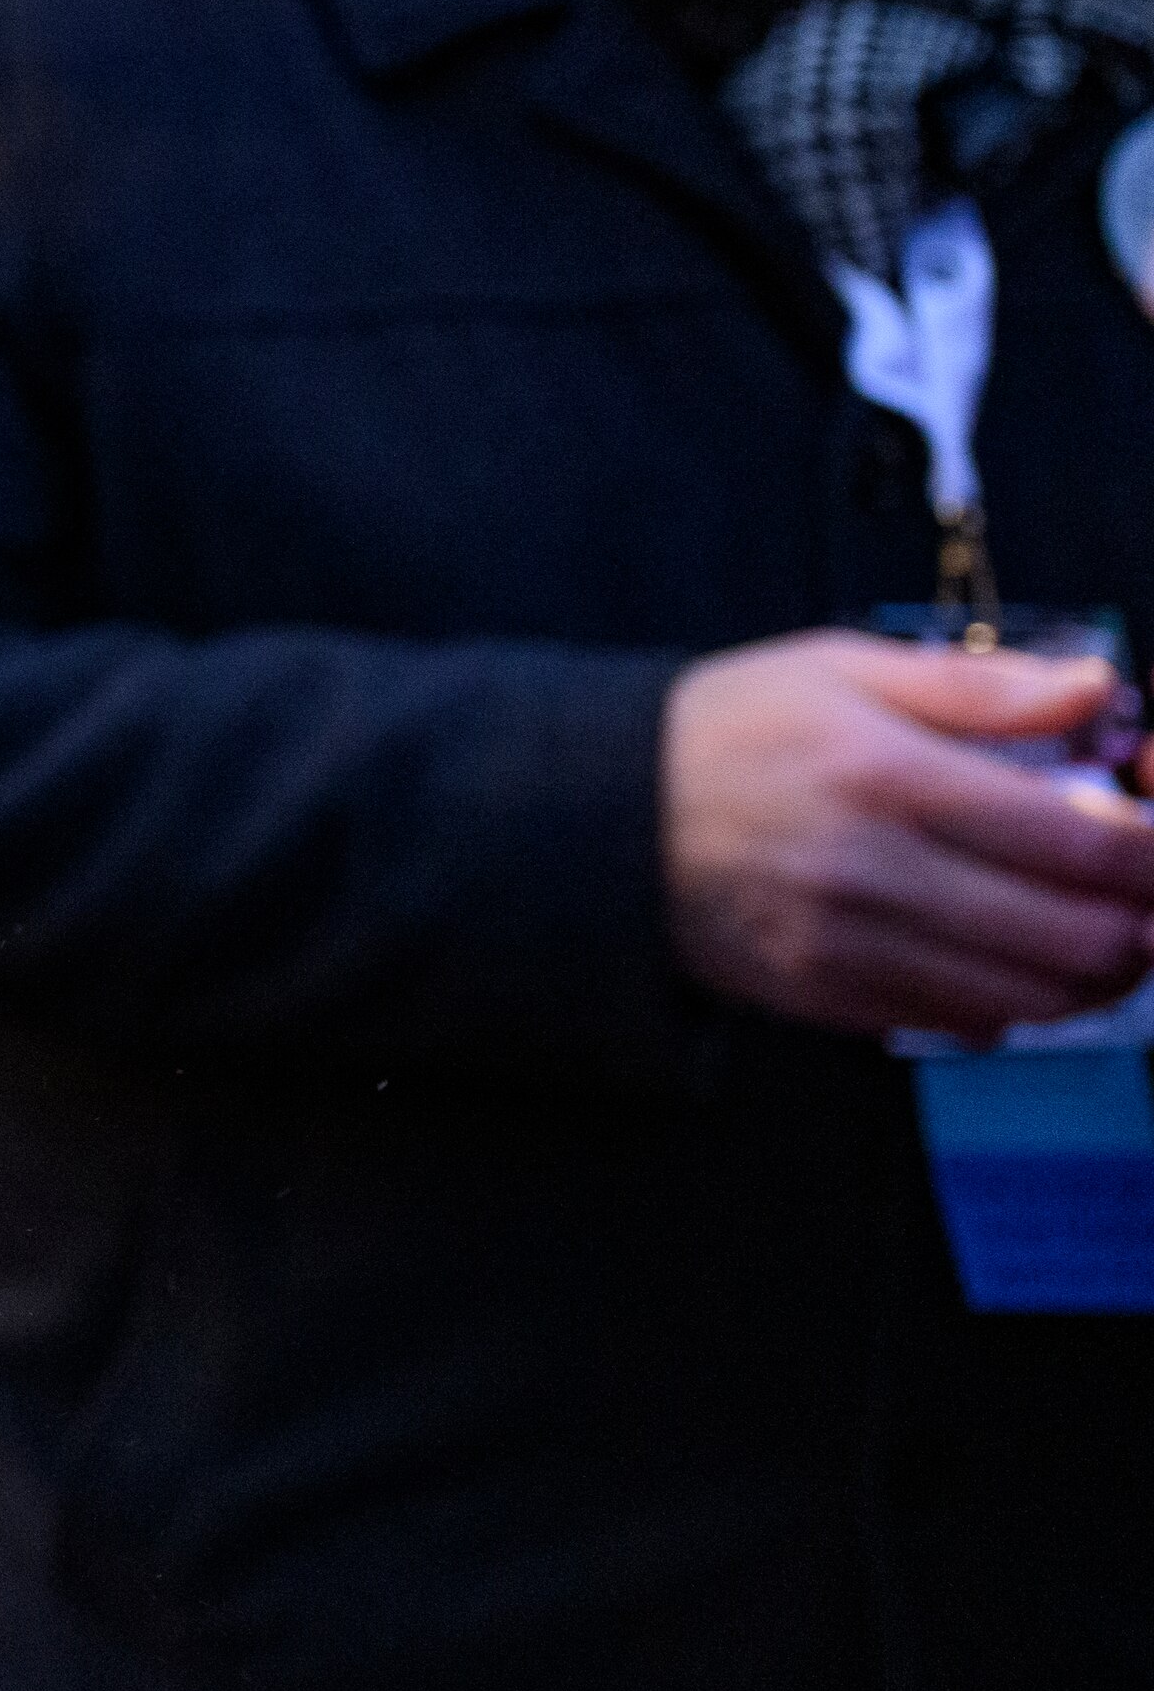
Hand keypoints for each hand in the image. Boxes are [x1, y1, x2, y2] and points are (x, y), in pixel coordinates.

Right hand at [662, 632, 1153, 1038]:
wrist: (594, 814)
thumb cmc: (722, 731)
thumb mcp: (839, 668)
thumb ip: (980, 686)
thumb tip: (1098, 689)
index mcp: (891, 777)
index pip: (1086, 846)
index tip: (1153, 837)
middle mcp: (879, 874)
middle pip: (1081, 940)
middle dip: (1142, 924)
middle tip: (1140, 894)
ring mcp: (853, 948)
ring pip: (1038, 998)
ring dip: (1095, 973)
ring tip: (1094, 929)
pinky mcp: (829, 998)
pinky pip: (964, 1022)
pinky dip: (1016, 1002)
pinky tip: (1009, 957)